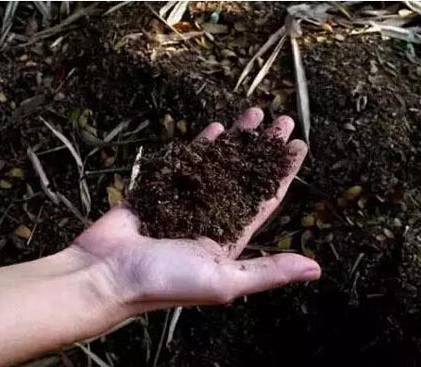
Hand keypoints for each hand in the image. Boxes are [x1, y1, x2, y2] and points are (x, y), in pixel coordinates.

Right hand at [69, 107, 319, 311]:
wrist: (104, 274)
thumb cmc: (164, 281)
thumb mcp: (223, 279)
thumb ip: (268, 271)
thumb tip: (315, 270)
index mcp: (228, 242)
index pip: (265, 201)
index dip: (283, 174)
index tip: (299, 146)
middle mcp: (210, 220)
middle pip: (245, 177)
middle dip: (264, 150)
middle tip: (282, 121)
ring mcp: (184, 203)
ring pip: (217, 165)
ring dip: (237, 141)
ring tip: (254, 114)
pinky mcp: (160, 191)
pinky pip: (185, 164)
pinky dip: (200, 147)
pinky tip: (216, 129)